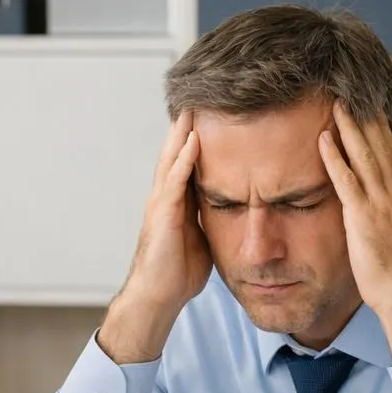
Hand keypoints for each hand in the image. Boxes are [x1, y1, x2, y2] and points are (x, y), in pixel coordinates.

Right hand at [97, 110, 211, 363]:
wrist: (158, 296)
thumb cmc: (178, 272)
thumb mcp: (202, 238)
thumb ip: (211, 219)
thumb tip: (233, 212)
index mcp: (176, 202)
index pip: (187, 162)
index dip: (196, 138)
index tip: (210, 114)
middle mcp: (165, 197)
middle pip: (176, 152)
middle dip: (187, 125)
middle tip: (199, 96)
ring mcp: (161, 204)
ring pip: (172, 160)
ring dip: (183, 133)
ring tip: (194, 106)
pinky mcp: (162, 216)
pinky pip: (174, 182)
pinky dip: (183, 161)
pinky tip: (193, 142)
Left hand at [319, 102, 391, 364]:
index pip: (389, 150)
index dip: (378, 124)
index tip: (367, 101)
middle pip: (378, 145)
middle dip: (363, 116)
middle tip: (349, 88)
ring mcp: (380, 204)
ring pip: (363, 156)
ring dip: (348, 127)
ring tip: (334, 102)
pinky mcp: (363, 218)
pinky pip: (347, 181)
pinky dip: (334, 158)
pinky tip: (323, 140)